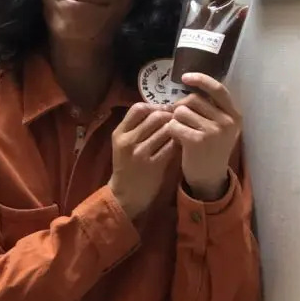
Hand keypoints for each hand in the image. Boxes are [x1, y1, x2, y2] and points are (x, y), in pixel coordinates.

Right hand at [108, 104, 175, 220]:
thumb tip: (159, 108)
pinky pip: (171, 146)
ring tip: (179, 131)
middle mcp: (129, 142)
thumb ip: (135, 127)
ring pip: (165, 130)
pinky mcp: (154, 165)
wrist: (125, 195)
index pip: (138, 108)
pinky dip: (178, 142)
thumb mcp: (122, 144)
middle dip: (169, 115)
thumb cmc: (126, 166)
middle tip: (177, 119)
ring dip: (175, 128)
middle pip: (155, 116)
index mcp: (119, 133)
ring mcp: (141, 154)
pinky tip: (180, 144)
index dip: (154, 106)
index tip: (163, 110)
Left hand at [170, 73, 241, 200]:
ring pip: (181, 111)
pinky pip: (175, 125)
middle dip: (181, 107)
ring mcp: (214, 131)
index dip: (201, 79)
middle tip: (180, 121)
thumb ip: (210, 108)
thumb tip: (188, 86)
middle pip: (193, 99)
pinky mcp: (198, 141)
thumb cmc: (210, 150)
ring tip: (181, 133)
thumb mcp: (219, 127)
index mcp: (234, 115)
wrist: (210, 179)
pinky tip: (177, 140)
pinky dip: (171, 131)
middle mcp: (227, 122)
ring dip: (175, 120)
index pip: (218, 89)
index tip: (185, 77)